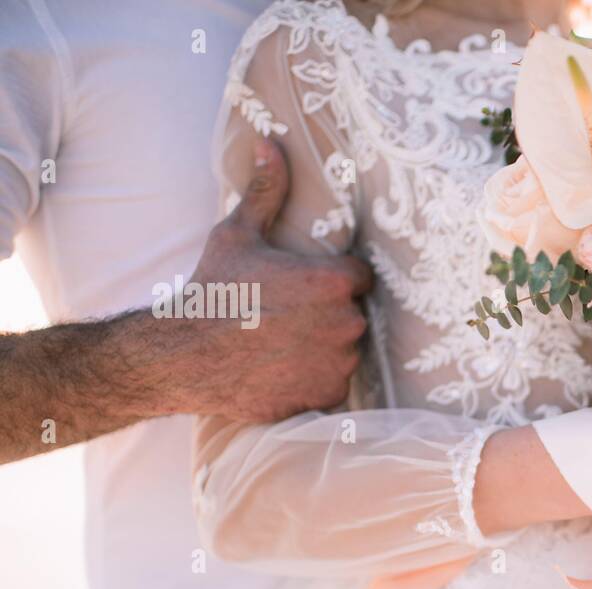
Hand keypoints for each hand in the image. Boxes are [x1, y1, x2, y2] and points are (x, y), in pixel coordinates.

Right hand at [186, 138, 372, 420]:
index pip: (359, 275)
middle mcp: (348, 322)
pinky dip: (316, 378)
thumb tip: (269, 141)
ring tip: (285, 341)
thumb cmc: (213, 291)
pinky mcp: (327, 395)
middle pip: (354, 312)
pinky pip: (333, 382)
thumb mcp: (237, 234)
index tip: (308, 283)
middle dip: (330, 311)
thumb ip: (266, 191)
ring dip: (326, 345)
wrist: (183, 356)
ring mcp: (340, 363)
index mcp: (335, 281)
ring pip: (346, 349)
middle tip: (290, 314)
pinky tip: (284, 368)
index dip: (336, 278)